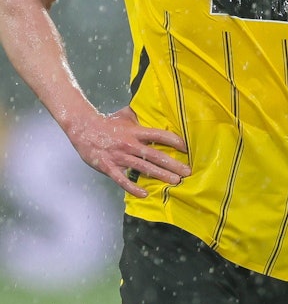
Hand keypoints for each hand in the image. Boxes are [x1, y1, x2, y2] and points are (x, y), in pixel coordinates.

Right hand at [68, 106, 189, 197]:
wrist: (83, 129)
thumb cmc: (107, 122)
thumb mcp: (126, 115)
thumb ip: (141, 116)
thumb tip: (155, 109)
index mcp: (135, 131)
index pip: (159, 135)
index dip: (174, 141)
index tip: (186, 148)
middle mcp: (130, 144)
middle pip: (155, 155)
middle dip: (173, 164)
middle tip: (187, 172)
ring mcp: (120, 157)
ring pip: (144, 168)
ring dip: (160, 175)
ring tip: (175, 181)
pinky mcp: (109, 167)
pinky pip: (122, 180)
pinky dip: (133, 188)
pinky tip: (145, 194)